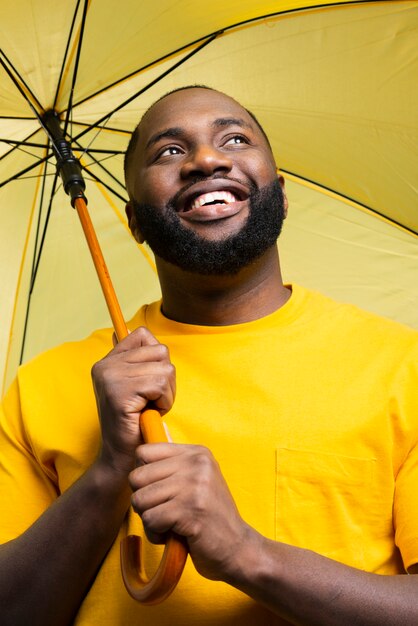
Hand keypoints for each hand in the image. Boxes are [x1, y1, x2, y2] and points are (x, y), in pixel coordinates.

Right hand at [91, 327, 175, 474]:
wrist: (122, 459)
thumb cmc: (134, 423)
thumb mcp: (135, 387)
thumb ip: (136, 361)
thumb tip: (136, 332)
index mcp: (107, 361)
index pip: (143, 335)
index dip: (156, 357)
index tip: (147, 382)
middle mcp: (105, 365)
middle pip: (160, 351)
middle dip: (166, 378)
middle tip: (151, 400)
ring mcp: (111, 378)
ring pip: (165, 369)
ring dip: (167, 393)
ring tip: (150, 408)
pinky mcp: (120, 393)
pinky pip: (161, 384)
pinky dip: (164, 401)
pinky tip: (149, 413)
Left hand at [129, 443, 250, 580]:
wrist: (238, 547)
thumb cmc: (209, 517)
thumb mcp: (196, 481)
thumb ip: (172, 468)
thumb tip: (135, 467)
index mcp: (196, 453)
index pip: (144, 452)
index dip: (142, 476)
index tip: (157, 492)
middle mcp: (196, 463)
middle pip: (137, 476)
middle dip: (142, 500)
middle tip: (162, 512)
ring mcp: (195, 485)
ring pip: (140, 499)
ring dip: (149, 519)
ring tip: (169, 524)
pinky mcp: (191, 510)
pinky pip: (150, 520)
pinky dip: (156, 534)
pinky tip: (173, 535)